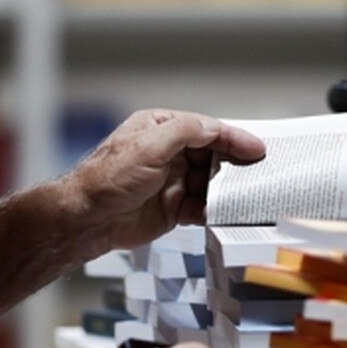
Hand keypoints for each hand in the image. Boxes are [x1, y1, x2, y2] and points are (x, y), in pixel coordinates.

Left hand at [66, 109, 264, 250]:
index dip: (233, 137)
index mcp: (160, 129)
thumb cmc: (108, 178)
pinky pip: (202, 207)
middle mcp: (168, 153)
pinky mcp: (173, 208)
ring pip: (210, 183)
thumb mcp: (149, 145)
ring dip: (226, 190)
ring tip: (244, 194)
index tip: (256, 148)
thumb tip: (216, 127)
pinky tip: (223, 213)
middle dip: (234, 165)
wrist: (88, 219)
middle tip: (258, 172)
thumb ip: (185, 132)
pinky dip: (214, 210)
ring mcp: (172, 181)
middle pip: (212, 156)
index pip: (205, 129)